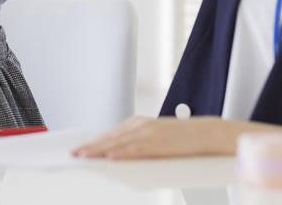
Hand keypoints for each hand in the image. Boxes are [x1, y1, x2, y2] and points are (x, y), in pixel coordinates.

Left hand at [72, 116, 266, 159]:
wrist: (208, 132)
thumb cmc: (182, 138)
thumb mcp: (156, 137)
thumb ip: (137, 142)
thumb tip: (117, 154)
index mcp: (138, 123)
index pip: (110, 134)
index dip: (93, 142)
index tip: (78, 148)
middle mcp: (140, 125)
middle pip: (109, 138)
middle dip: (90, 146)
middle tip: (73, 154)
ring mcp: (149, 133)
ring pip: (118, 143)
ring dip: (99, 150)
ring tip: (84, 156)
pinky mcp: (158, 142)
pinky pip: (135, 149)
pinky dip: (121, 153)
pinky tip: (110, 158)